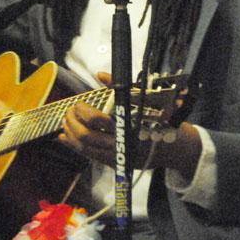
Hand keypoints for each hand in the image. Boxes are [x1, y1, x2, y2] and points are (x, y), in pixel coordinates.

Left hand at [58, 73, 201, 179]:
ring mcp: (118, 155)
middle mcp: (121, 143)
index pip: (97, 120)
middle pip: (87, 136)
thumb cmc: (160, 119)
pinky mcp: (116, 163)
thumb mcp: (147, 99)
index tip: (78, 103)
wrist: (173, 147)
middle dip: (73, 122)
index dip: (82, 111)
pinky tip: (66, 138)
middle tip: (70, 110)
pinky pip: (90, 156)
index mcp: (128, 125)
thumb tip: (100, 75)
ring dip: (71, 134)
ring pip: (85, 148)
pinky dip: (75, 146)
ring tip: (66, 121)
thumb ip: (122, 87)